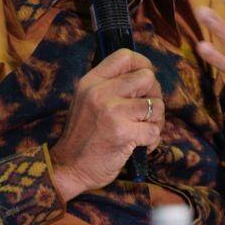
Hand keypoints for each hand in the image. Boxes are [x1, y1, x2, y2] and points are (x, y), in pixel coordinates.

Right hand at [50, 49, 163, 199]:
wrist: (68, 168)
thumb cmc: (83, 136)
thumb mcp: (86, 101)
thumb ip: (109, 86)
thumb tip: (144, 76)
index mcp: (91, 81)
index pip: (124, 56)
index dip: (142, 65)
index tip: (145, 81)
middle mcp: (100, 92)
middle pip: (147, 77)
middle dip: (154, 95)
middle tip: (145, 111)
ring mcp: (112, 112)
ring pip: (156, 105)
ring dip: (155, 121)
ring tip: (143, 130)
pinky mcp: (123, 133)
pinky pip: (154, 130)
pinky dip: (152, 141)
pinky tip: (140, 146)